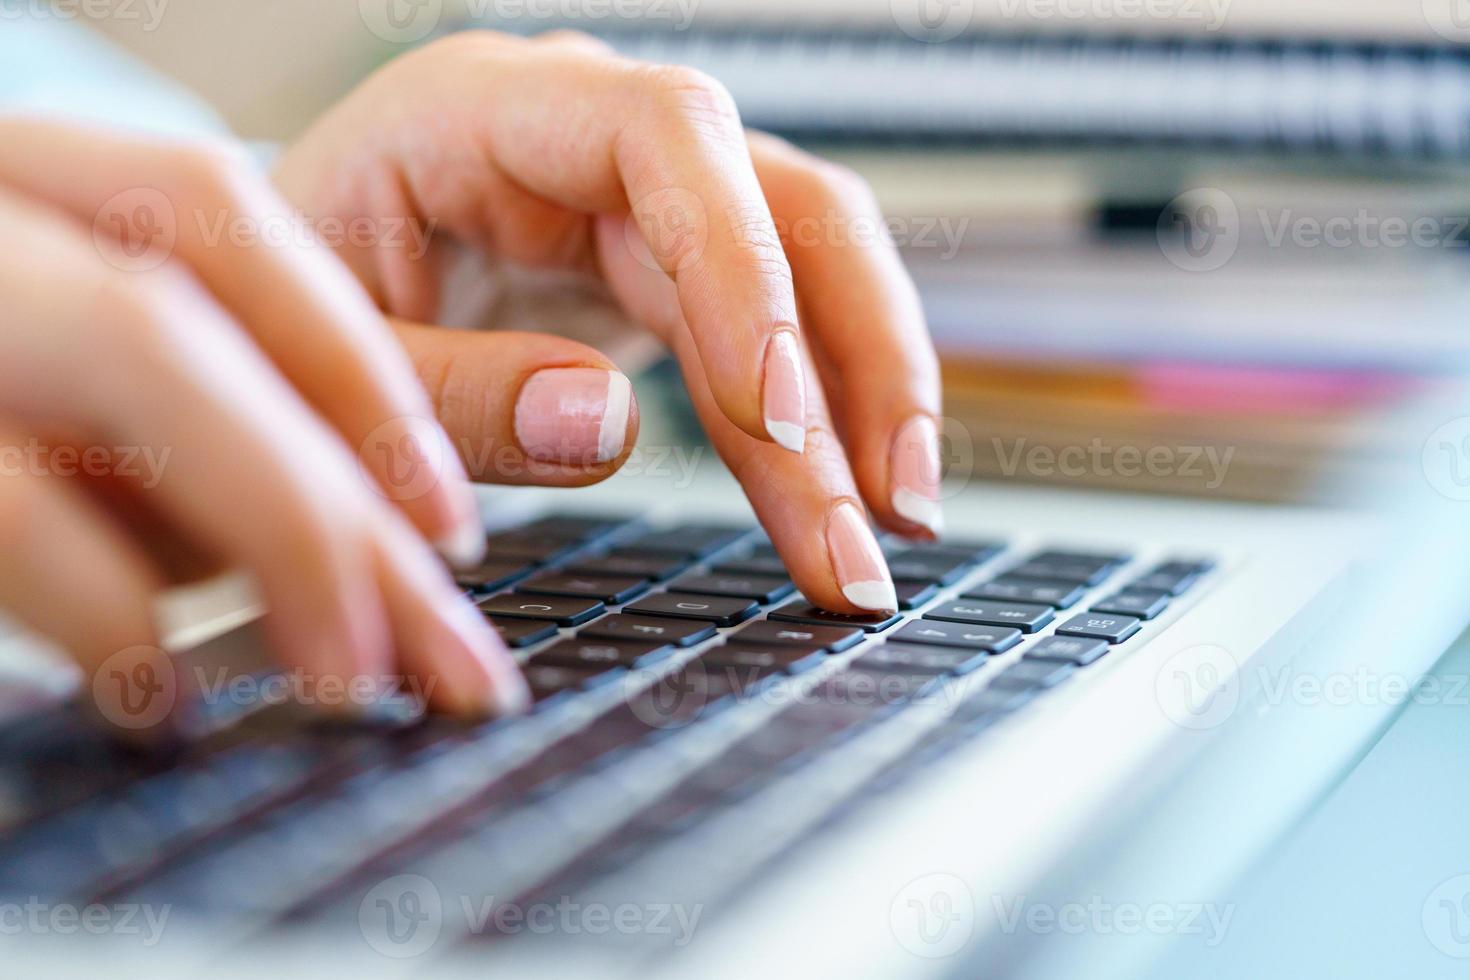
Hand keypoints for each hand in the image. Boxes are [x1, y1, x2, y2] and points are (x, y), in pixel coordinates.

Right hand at [0, 117, 533, 727]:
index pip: (207, 211)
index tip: (453, 527)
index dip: (351, 367)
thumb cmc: (39, 404)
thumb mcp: (202, 393)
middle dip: (324, 498)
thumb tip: (598, 411)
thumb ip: (397, 388)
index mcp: (41, 184)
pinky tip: (166, 693)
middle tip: (451, 660)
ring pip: (86, 382)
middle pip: (156, 321)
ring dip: (243, 541)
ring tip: (350, 680)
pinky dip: (94, 608)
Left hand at [275, 30, 942, 613]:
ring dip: (867, 395)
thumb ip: (446, 392)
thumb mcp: (322, 361)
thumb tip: (613, 422)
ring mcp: (642, 202)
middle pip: (777, 207)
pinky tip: (855, 489)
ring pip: (810, 268)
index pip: (667, 136)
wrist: (277, 312)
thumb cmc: (276, 320)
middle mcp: (587, 139)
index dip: (739, 265)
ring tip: (892, 526)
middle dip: (844, 365)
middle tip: (871, 518)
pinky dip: (825, 413)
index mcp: (480, 111)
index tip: (771, 413)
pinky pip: (781, 326)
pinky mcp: (670, 271)